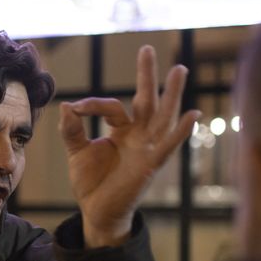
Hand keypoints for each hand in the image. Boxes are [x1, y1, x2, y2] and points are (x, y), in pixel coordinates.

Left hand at [60, 45, 200, 247]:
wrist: (96, 211)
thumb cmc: (91, 182)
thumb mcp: (77, 151)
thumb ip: (72, 129)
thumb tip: (67, 105)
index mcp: (123, 130)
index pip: (113, 106)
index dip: (92, 105)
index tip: (74, 109)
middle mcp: (139, 135)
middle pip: (146, 100)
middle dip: (147, 75)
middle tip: (148, 49)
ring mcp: (147, 148)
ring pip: (162, 115)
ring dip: (171, 93)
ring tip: (179, 69)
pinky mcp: (151, 164)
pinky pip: (168, 145)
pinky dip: (181, 130)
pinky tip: (193, 113)